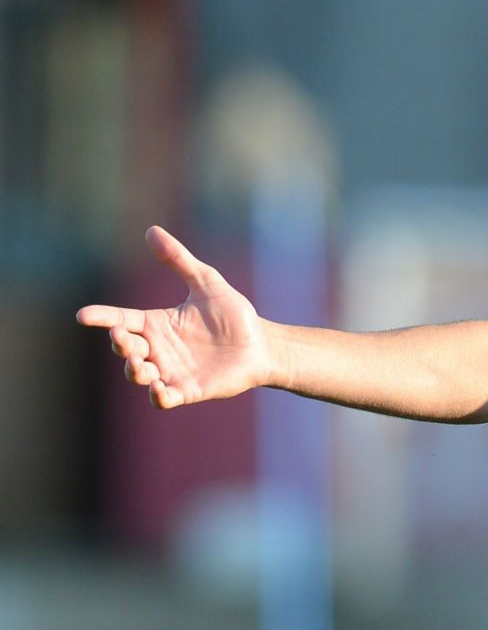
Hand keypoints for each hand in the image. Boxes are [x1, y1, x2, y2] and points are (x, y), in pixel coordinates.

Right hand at [76, 226, 274, 408]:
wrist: (261, 344)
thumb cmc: (233, 315)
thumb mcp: (206, 282)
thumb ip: (179, 260)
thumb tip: (151, 231)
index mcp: (156, 324)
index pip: (121, 319)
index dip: (101, 317)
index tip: (83, 315)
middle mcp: (158, 348)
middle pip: (125, 348)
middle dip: (119, 344)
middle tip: (122, 337)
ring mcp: (170, 371)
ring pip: (138, 375)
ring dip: (133, 370)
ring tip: (139, 364)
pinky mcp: (188, 390)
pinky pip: (164, 399)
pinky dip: (157, 396)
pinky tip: (159, 389)